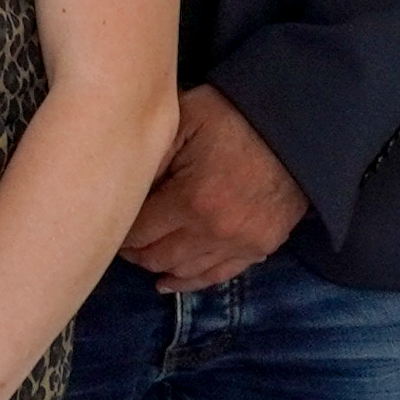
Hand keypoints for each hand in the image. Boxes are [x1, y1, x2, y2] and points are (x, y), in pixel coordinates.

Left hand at [118, 84, 307, 292]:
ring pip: (185, 271)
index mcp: (189, 200)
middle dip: (134, 252)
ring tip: (140, 256)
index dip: (119, 231)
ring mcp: (239, 245)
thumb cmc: (232, 118)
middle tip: (119, 241)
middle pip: (158, 257)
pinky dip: (190, 281)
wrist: (293, 131)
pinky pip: (217, 276)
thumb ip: (151, 156)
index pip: (138, 232)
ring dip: (158, 266)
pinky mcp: (259, 249)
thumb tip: (122, 187)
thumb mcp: (183, 120)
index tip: (107, 223)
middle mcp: (213, 232)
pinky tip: (169, 281)